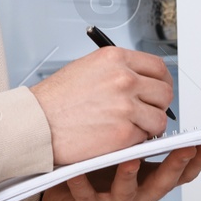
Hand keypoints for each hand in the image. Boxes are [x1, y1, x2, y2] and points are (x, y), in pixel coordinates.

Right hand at [30, 47, 173, 164]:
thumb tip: (140, 80)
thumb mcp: (88, 69)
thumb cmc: (55, 100)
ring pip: (159, 118)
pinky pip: (145, 138)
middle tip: (146, 113)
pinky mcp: (124, 133)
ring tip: (130, 129)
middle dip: (157, 105)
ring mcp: (126, 106)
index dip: (161, 81)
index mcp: (115, 58)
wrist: (36, 123)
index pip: (158, 66)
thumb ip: (117, 70)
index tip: (157, 91)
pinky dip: (135, 142)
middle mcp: (124, 78)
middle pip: (164, 92)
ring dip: (148, 126)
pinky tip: (118, 139)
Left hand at [34, 143, 200, 200]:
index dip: (197, 159)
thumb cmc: (97, 170)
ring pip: (126, 194)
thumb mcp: (124, 152)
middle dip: (175, 165)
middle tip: (185, 148)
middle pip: (161, 183)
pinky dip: (83, 184)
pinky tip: (78, 172)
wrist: (66, 200)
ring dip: (129, 177)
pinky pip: (86, 197)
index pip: (181, 172)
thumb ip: (140, 138)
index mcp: (149, 180)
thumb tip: (156, 105)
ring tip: (130, 159)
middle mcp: (138, 196)